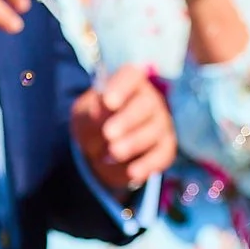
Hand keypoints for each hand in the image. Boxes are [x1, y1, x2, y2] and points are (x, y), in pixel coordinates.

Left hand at [70, 62, 176, 196]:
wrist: (102, 149)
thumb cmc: (93, 124)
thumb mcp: (83, 116)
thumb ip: (91, 113)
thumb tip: (101, 109)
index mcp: (128, 84)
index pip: (131, 75)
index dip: (122, 86)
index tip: (108, 101)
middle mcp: (150, 100)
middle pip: (147, 104)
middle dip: (128, 119)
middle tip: (108, 134)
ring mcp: (161, 123)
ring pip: (155, 130)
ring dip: (134, 143)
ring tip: (111, 154)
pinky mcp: (166, 147)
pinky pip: (162, 154)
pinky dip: (148, 164)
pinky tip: (132, 172)